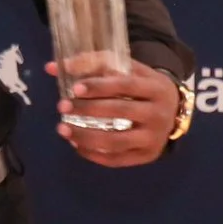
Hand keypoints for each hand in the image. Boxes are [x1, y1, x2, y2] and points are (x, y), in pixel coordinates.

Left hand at [49, 52, 178, 167]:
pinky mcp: (147, 156)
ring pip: (118, 141)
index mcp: (156, 87)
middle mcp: (159, 114)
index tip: (74, 88)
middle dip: (88, 109)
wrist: (173, 109)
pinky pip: (117, 159)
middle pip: (122, 111)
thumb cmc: (141, 85)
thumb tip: (49, 67)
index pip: (126, 85)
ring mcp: (155, 138)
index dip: (99, 86)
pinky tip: (76, 145)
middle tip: (62, 106)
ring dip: (86, 137)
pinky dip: (93, 154)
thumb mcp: (126, 69)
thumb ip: (91, 64)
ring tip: (62, 129)